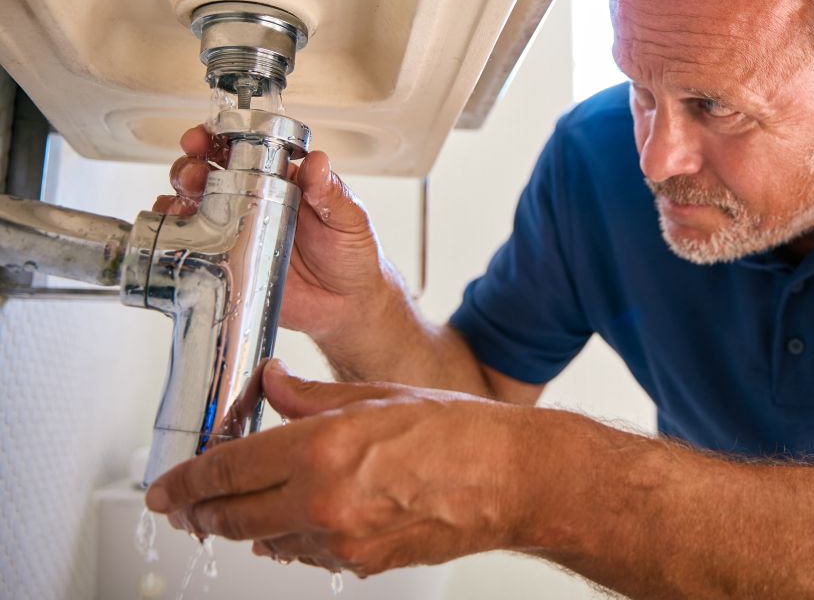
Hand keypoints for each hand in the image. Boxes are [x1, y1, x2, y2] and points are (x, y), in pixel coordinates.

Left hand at [145, 360, 535, 575]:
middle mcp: (322, 503)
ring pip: (265, 542)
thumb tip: (272, 385)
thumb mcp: (376, 395)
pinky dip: (291, 538)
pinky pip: (306, 555)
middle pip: (231, 518)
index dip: (184, 482)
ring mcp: (341, 542)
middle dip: (199, 512)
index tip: (166, 487)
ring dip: (247, 525)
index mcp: (321, 450)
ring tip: (245, 506)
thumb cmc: (458, 433)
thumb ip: (309, 396)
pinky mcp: (361, 566)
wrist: (510, 479)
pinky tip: (300, 519)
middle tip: (184, 505)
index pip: (225, 471)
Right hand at [154, 125, 408, 374]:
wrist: (348, 307)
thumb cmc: (352, 256)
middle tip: (194, 170)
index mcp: (281, 181)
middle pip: (208, 173)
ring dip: (179, 196)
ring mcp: (236, 232)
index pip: (245, 150)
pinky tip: (177, 232)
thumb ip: (332, 193)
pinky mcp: (227, 264)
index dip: (221, 137)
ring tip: (185, 201)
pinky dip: (175, 234)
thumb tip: (318, 161)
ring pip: (193, 204)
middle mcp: (252, 201)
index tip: (209, 135)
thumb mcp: (349, 219)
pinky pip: (191, 245)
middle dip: (191, 165)